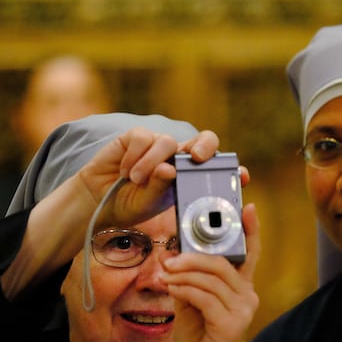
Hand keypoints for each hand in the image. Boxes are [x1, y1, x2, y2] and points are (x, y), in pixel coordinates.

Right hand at [76, 128, 220, 228]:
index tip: (243, 177)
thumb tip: (170, 169)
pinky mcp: (136, 137)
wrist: (98, 200)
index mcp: (189, 177)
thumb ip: (161, 188)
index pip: (216, 168)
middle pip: (204, 141)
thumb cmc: (130, 204)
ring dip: (151, 163)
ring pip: (166, 142)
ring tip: (136, 181)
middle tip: (196, 158)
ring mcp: (158, 145)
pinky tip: (125, 171)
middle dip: (205, 147)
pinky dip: (134, 156)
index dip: (233, 170)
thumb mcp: (149, 203)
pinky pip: (142, 138)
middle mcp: (178, 158)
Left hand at [160, 203, 260, 341]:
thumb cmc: (201, 338)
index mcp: (241, 287)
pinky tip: (172, 288)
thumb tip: (170, 257)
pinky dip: (185, 289)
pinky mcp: (232, 323)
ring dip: (184, 273)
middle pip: (222, 262)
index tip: (247, 207)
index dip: (250, 230)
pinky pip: (205, 297)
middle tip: (169, 257)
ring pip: (211, 278)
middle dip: (192, 256)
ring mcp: (243, 309)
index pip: (249, 253)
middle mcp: (248, 295)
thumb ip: (186, 281)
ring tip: (165, 274)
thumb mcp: (190, 304)